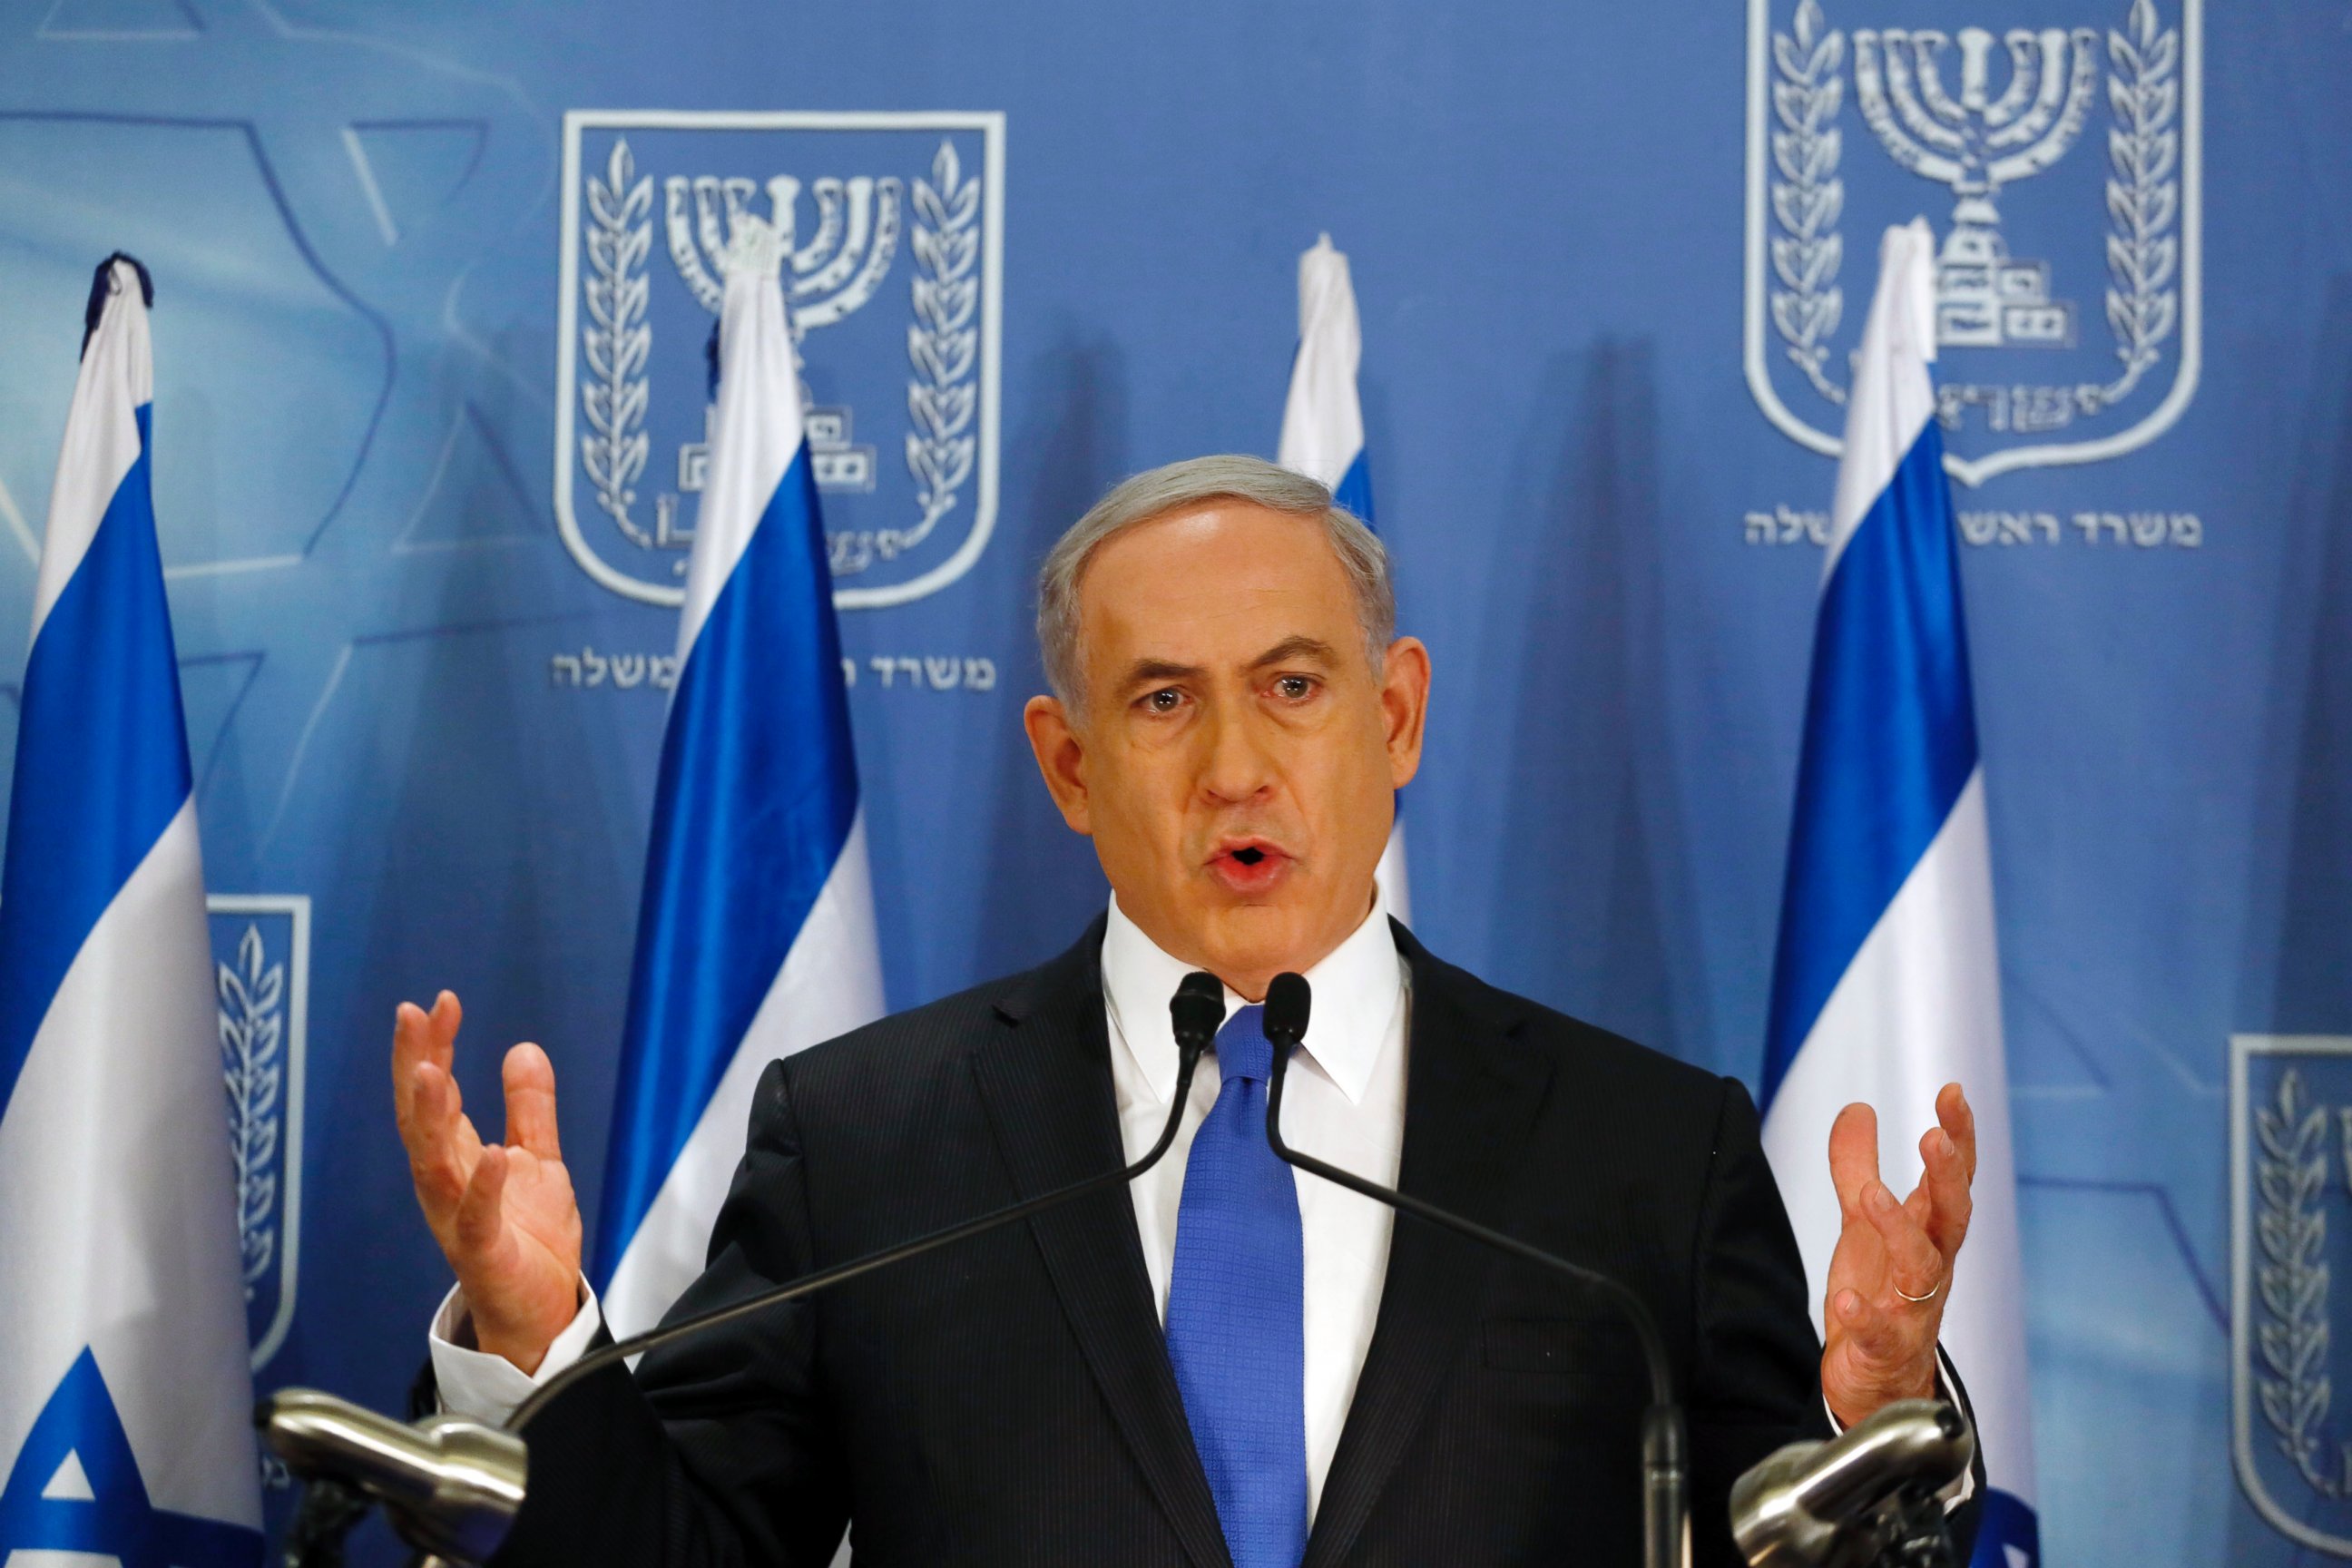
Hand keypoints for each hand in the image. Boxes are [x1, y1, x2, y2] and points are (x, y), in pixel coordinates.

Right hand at [391, 992, 582, 1372]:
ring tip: (433, 1069)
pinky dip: (480, 1185)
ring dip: (429, 1116)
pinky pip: (474, 1217)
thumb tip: (523, 1048)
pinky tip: (490, 1151)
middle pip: (418, 1117)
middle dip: (413, 1065)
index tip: (441, 1002)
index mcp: (455, 1157)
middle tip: (412, 1016)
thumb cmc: (529, 1239)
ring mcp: (457, 1217)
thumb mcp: (537, 1160)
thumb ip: (529, 1108)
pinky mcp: (482, 1252)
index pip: (436, 1093)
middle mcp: (444, 1183)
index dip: (435, 1046)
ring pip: (432, 1162)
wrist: (543, 1311)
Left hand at [1818, 1083, 1974, 1427]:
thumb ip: (1858, 1166)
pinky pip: (1881, 1332)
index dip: (1958, 1136)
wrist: (1878, 1378)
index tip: (1952, 1091)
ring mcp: (1913, 1308)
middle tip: (1934, 1138)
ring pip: (1921, 1268)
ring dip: (1900, 1231)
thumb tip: (1859, 1108)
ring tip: (1871, 1198)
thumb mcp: (1864, 1222)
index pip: (1952, 1178)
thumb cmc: (1882, 1292)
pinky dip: (1866, 1315)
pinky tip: (1846, 1301)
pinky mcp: (1885, 1347)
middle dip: (1947, 1177)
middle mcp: (1931, 1266)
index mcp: (1929, 1232)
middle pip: (1952, 1217)